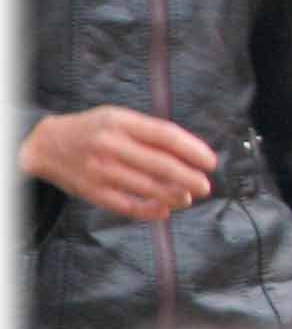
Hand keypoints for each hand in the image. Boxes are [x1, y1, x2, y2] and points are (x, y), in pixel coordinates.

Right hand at [20, 107, 216, 220]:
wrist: (45, 144)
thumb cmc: (93, 130)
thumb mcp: (119, 118)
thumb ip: (150, 132)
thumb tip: (190, 152)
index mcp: (121, 122)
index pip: (165, 136)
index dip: (193, 150)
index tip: (210, 162)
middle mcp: (111, 145)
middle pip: (160, 164)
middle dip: (189, 177)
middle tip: (205, 185)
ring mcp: (100, 170)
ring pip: (147, 187)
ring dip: (174, 195)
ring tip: (188, 197)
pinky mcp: (92, 191)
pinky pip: (126, 206)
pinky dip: (149, 211)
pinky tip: (165, 210)